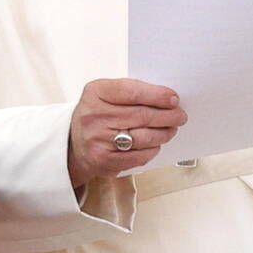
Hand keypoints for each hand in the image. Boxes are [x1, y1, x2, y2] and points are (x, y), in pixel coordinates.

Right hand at [68, 78, 186, 188]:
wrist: (73, 143)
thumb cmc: (97, 114)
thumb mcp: (105, 94)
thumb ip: (131, 91)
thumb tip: (166, 97)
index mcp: (96, 93)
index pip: (132, 92)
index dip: (157, 95)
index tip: (173, 98)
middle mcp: (94, 116)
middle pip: (141, 115)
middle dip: (167, 116)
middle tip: (180, 115)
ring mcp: (98, 140)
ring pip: (143, 137)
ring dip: (164, 133)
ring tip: (172, 129)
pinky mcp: (105, 161)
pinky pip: (139, 156)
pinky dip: (153, 149)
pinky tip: (157, 144)